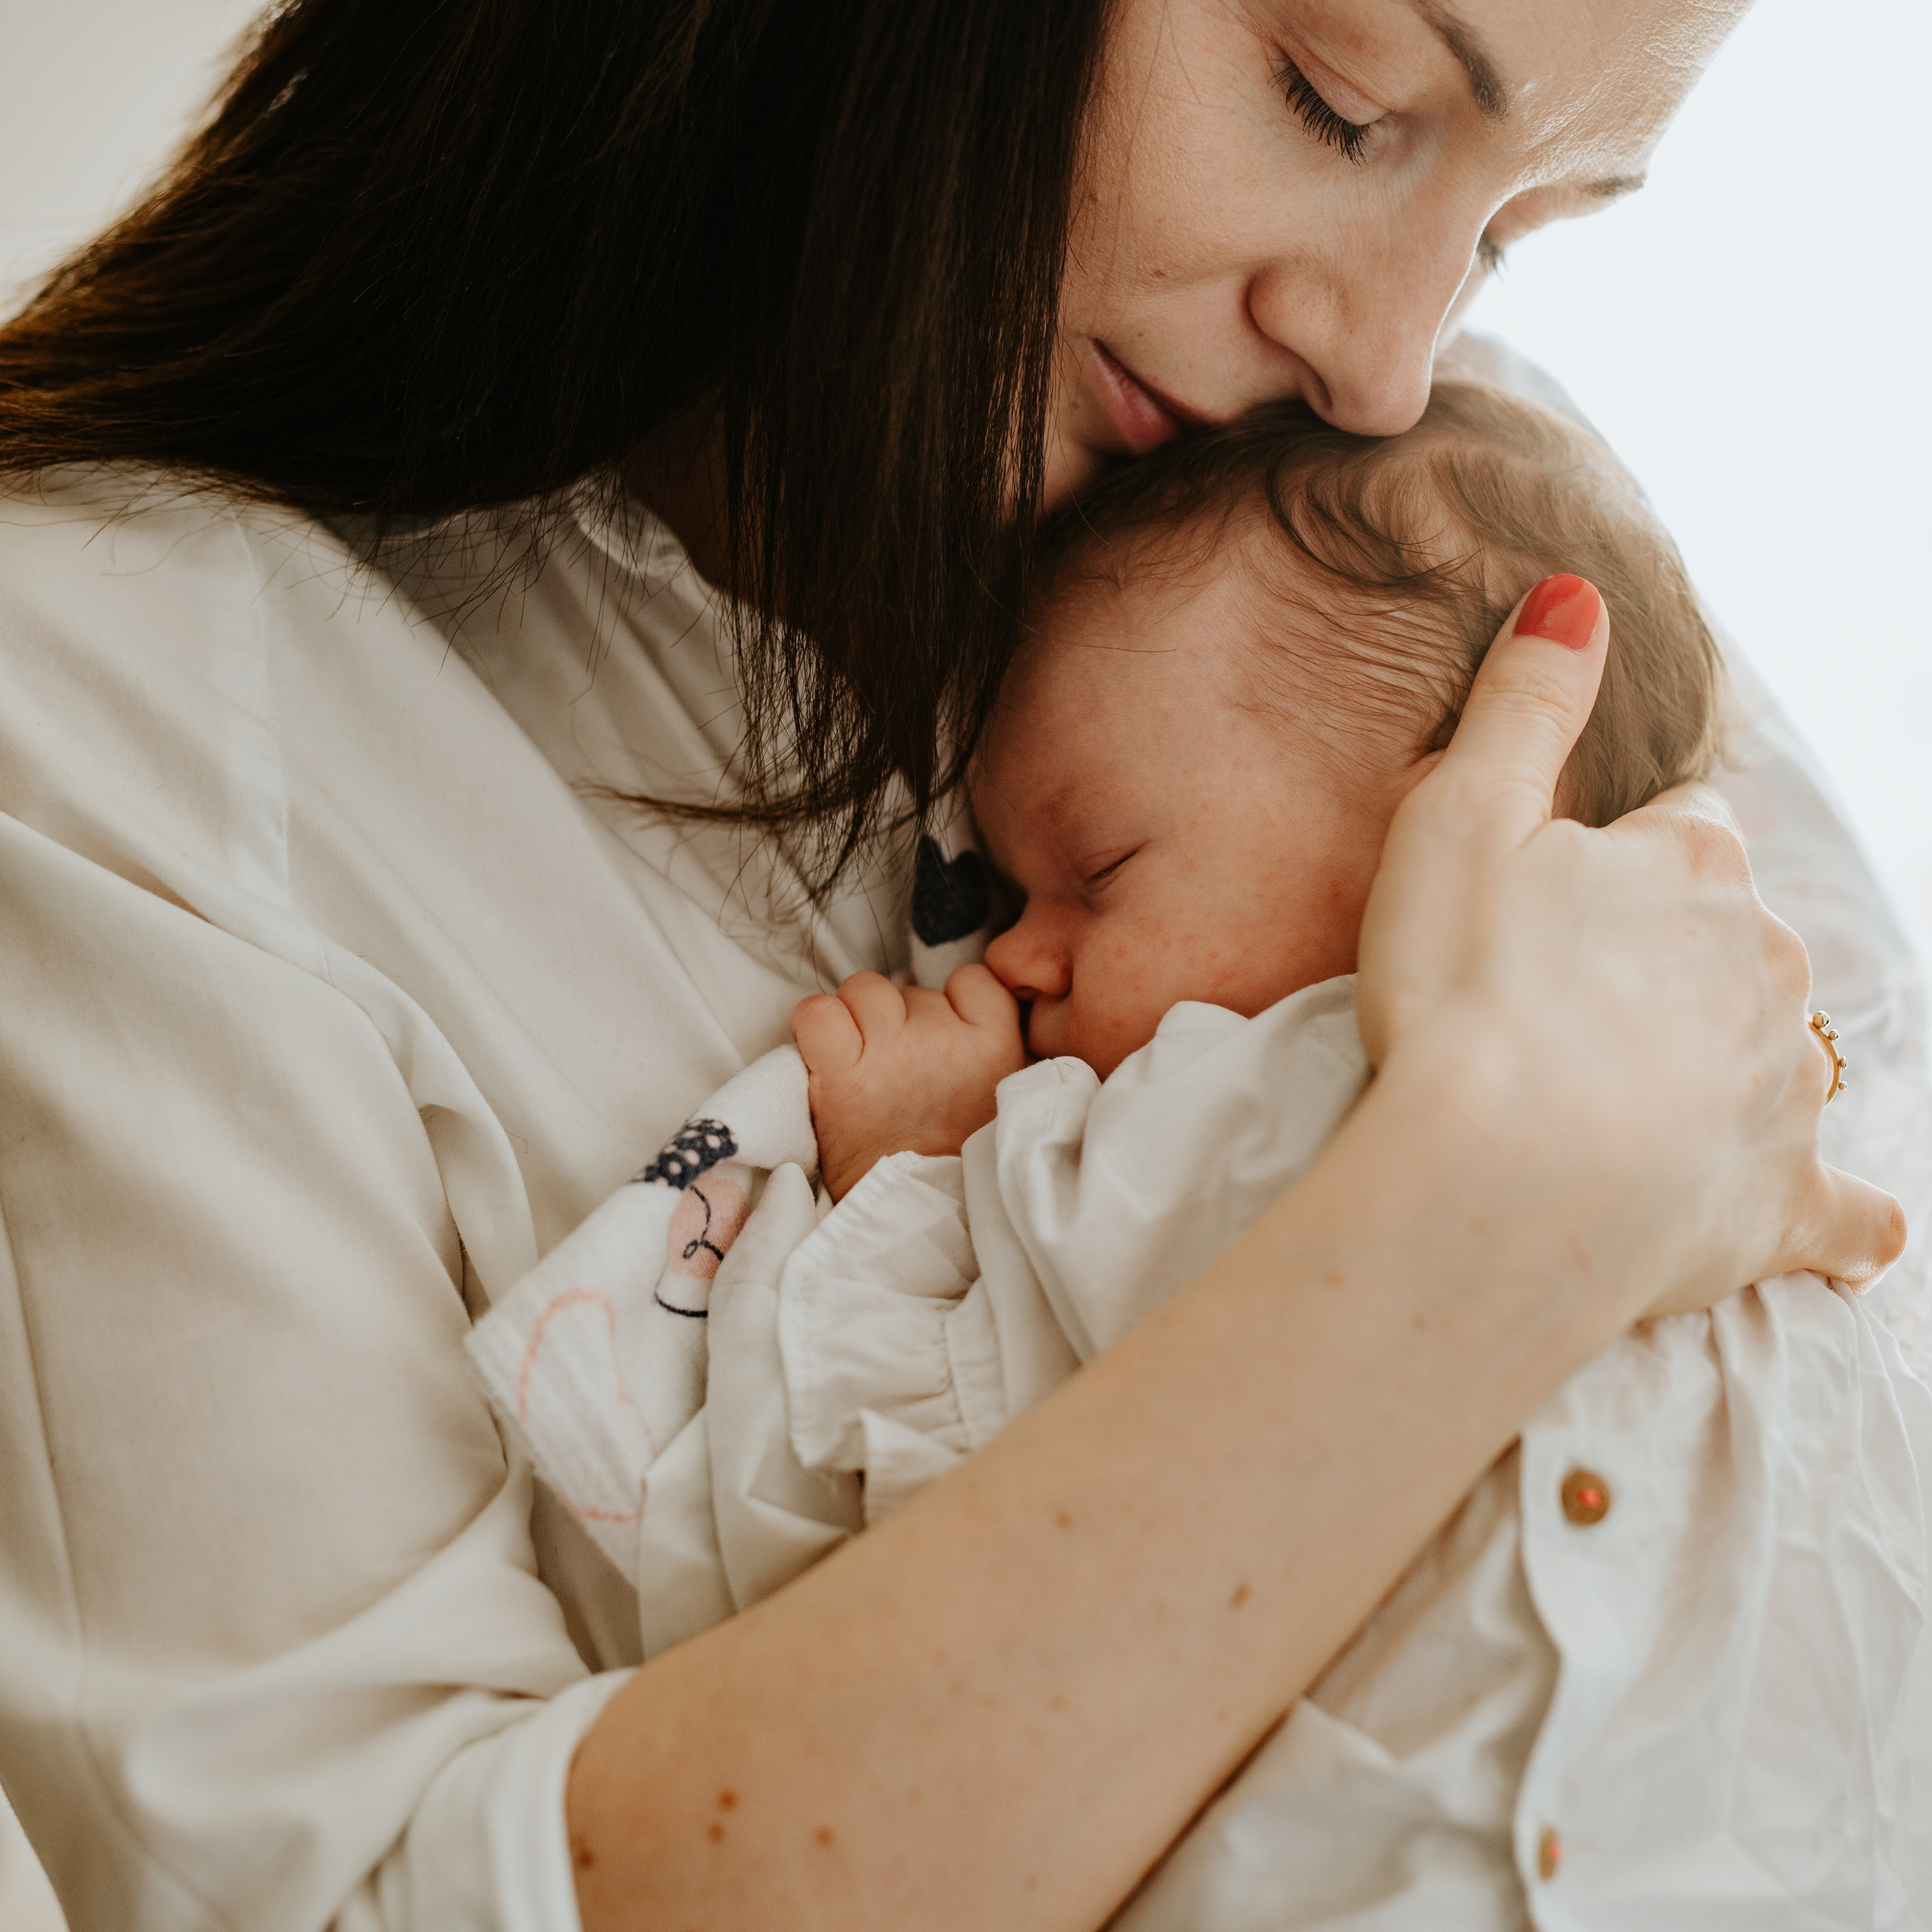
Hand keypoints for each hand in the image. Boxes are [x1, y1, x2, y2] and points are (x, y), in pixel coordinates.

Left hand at [790, 966, 1027, 1199]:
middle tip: (895, 1069)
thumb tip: (937, 1006)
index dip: (950, 1002)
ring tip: (858, 1063)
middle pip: (910, 990)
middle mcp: (946, 1041)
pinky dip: (815, 1025)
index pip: (973, 979)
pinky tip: (825, 1056)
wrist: (914, 1221)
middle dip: (898, 1021)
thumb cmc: (951, 1163)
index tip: (941, 1037)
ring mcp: (892, 1054)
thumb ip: (980, 1048)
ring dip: (855, 1019)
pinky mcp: (842, 1076)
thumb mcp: (996, 1098)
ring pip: (863, 991)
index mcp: (996, 1046)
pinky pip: (818, 1013)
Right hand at [1356, 576, 1903, 1317]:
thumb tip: (1581, 595)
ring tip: (1636, 1104)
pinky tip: (1845, 1232)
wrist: (1492, 1183)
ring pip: (1782, 1052)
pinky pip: (1843, 1210)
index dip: (1617, 861)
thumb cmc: (1461, 993)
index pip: (1681, 833)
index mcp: (1692, 868)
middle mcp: (1766, 962)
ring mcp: (1783, 1087)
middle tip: (1564, 1009)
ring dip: (1730, 1064)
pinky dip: (1842, 1217)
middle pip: (1734, 940)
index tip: (1557, 902)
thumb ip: (1526, 704)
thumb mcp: (1457, 817)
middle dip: (1668, 963)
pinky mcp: (1780, 1202)